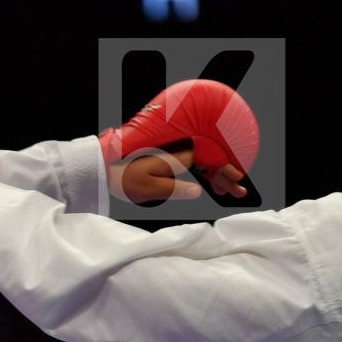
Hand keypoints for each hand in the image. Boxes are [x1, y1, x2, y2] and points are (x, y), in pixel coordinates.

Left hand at [100, 79, 256, 203]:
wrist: (104, 165)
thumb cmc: (123, 176)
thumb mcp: (149, 187)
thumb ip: (175, 189)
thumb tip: (198, 192)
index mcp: (178, 155)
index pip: (210, 160)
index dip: (225, 172)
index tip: (236, 183)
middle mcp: (179, 149)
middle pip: (211, 160)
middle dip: (226, 176)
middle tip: (238, 192)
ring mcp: (175, 152)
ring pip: (204, 161)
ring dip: (216, 175)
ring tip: (226, 190)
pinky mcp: (169, 156)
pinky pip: (193, 161)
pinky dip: (202, 172)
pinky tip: (207, 183)